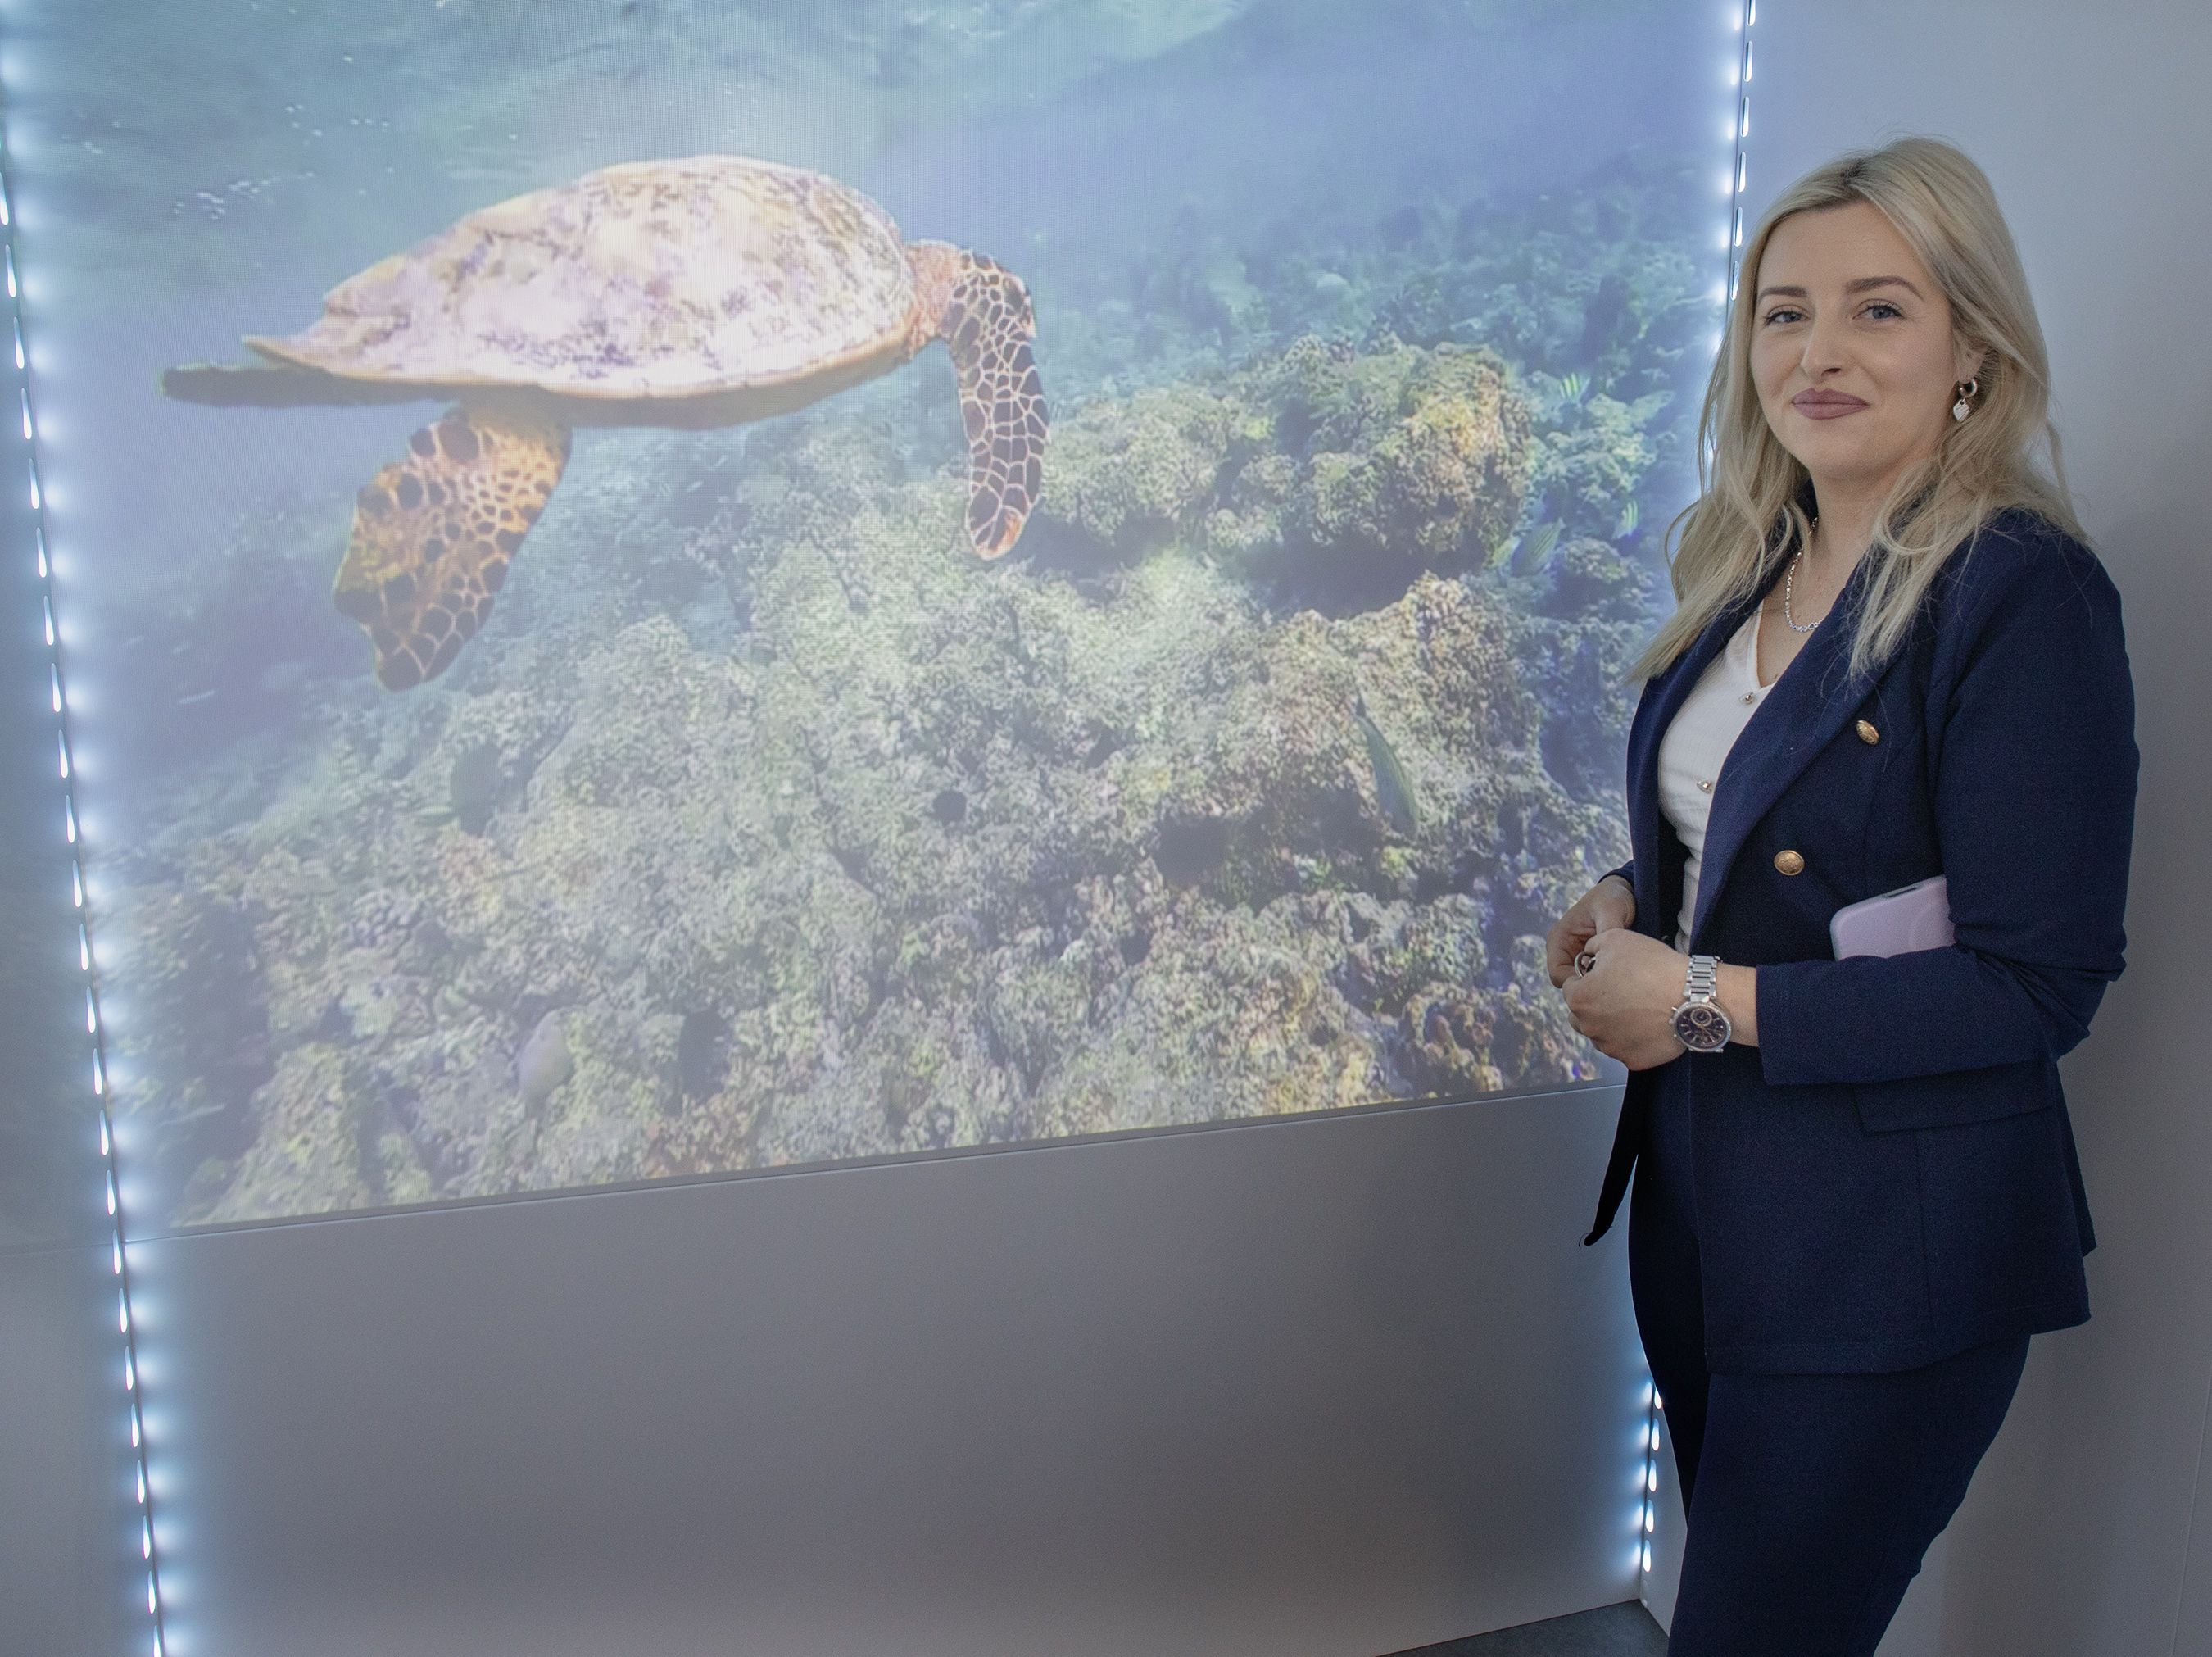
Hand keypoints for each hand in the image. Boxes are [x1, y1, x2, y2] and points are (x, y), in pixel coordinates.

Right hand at [1546, 873, 1635, 987]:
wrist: (1626, 892)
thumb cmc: (1612, 897)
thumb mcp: (1610, 910)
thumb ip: (1607, 932)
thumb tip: (1607, 955)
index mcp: (1559, 939)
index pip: (1558, 974)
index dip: (1576, 984)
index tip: (1601, 981)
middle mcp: (1565, 952)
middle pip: (1570, 984)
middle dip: (1590, 987)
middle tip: (1614, 981)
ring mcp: (1578, 959)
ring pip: (1584, 985)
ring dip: (1600, 984)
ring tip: (1621, 976)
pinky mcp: (1592, 963)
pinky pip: (1596, 980)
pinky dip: (1607, 981)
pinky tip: (1623, 974)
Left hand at [1561, 927, 1696, 1071]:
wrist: (1693, 996)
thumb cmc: (1654, 966)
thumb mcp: (1615, 938)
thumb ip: (1591, 947)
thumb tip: (1587, 955)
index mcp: (1579, 999)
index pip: (1571, 987)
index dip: (1588, 977)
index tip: (1608, 974)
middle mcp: (1589, 1028)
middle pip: (1582, 1014)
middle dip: (1595, 1002)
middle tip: (1622, 990)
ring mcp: (1611, 1047)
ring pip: (1601, 1033)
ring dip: (1611, 1022)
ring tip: (1637, 1007)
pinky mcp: (1632, 1061)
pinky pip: (1625, 1048)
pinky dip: (1632, 1038)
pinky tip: (1647, 1023)